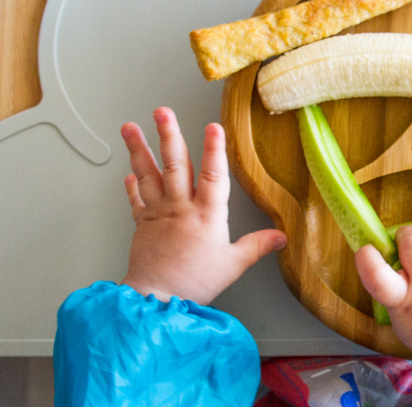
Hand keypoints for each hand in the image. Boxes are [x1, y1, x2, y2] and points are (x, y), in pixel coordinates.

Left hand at [118, 107, 286, 304]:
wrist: (156, 299)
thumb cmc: (195, 283)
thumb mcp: (233, 265)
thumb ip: (257, 246)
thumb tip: (281, 236)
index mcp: (207, 215)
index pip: (213, 175)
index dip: (215, 150)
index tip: (213, 127)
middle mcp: (181, 208)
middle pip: (175, 165)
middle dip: (168, 135)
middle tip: (162, 112)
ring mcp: (158, 213)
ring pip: (149, 175)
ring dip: (139, 149)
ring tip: (130, 127)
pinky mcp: (142, 224)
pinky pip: (136, 199)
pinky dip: (132, 184)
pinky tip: (129, 171)